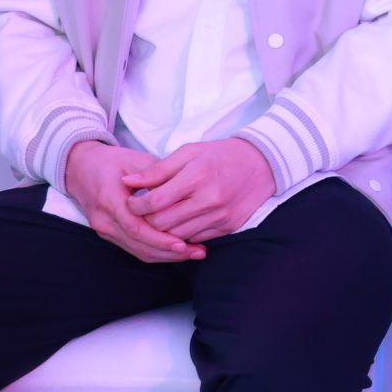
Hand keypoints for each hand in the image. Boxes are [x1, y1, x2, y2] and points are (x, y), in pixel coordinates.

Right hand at [66, 140, 197, 262]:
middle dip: (169, 252)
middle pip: (139, 245)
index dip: (161, 239)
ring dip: (166, 255)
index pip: (137, 228)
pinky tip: (177, 250)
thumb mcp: (134, 160)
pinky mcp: (109, 234)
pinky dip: (156, 251)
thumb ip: (157, 176)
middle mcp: (104, 220)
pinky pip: (134, 248)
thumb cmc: (110, 161)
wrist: (80, 167)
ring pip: (137, 251)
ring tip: (193, 253)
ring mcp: (104, 230)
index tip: (185, 243)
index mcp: (110, 201)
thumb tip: (181, 192)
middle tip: (198, 252)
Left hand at [125, 139, 276, 244]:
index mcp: (197, 177)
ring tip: (162, 216)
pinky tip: (183, 220)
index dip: (136, 205)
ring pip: (177, 236)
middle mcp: (209, 200)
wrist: (263, 164)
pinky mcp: (228, 227)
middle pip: (162, 223)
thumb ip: (158, 170)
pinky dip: (184, 233)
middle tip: (144, 211)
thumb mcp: (189, 152)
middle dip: (147, 220)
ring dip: (164, 229)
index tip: (132, 201)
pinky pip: (196, 239)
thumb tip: (128, 182)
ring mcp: (220, 216)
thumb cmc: (221, 155)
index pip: (154, 202)